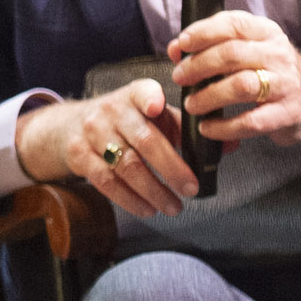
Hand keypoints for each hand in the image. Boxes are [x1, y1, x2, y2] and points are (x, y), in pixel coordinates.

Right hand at [15, 78, 194, 216]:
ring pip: (126, 166)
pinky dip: (130, 199)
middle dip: (171, 168)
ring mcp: (92, 133)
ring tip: (174, 207)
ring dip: (153, 191)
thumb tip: (228, 146)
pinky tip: (147, 208)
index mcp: (135, 95)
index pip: (142, 92)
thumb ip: (186, 128)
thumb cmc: (125, 121)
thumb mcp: (152, 115)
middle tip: (191, 189)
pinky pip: (107, 182)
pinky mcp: (80, 156)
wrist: (72, 125)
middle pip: (143, 140)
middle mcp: (111, 111)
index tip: (156, 107)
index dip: (149, 98)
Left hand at [168, 10, 300, 147]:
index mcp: (267, 33)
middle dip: (198, 66)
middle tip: (179, 77)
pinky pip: (251, 121)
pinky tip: (208, 128)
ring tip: (192, 104)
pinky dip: (224, 127)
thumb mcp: (251, 49)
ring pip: (241, 86)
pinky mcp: (286, 114)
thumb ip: (214, 45)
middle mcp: (278, 55)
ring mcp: (285, 84)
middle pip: (232, 54)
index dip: (203, 32)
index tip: (181, 44)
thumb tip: (175, 49)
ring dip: (209, 96)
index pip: (233, 24)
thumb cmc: (273, 71)